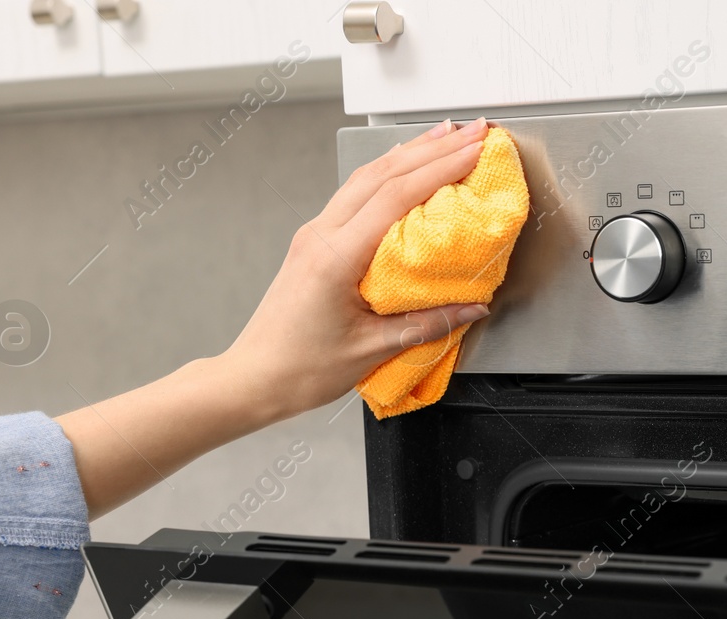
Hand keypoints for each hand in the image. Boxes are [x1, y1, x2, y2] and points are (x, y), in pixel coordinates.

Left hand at [215, 116, 492, 422]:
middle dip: (431, 149)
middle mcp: (321, 235)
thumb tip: (472, 307)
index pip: (394, 197)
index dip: (438, 170)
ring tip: (445, 138)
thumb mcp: (372, 350)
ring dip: (408, 154)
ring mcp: (314, 235)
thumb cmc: (301, 368)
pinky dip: (387, 176)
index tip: (473, 153)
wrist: (254, 378)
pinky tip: (405, 169)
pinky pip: (354, 196)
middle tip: (471, 132)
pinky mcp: (314, 243)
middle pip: (381, 174)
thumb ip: (427, 324)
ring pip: (365, 178)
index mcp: (335, 257)